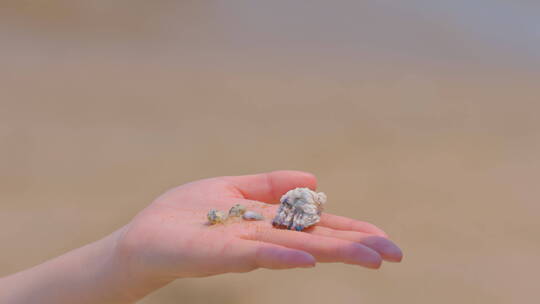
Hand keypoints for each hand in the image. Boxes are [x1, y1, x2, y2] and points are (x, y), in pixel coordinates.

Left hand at [115, 171, 402, 282]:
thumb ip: (271, 185)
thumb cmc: (187, 215)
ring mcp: (240, 247)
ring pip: (292, 247)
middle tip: (395, 255)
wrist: (142, 238)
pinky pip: (249, 253)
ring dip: (330, 251)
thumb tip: (315, 181)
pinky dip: (279, 254)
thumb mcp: (232, 188)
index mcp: (268, 222)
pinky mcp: (214, 253)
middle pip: (313, 239)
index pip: (317, 227)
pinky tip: (304, 257)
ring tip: (369, 257)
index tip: (386, 241)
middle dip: (355, 246)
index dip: (352, 232)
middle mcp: (261, 237)